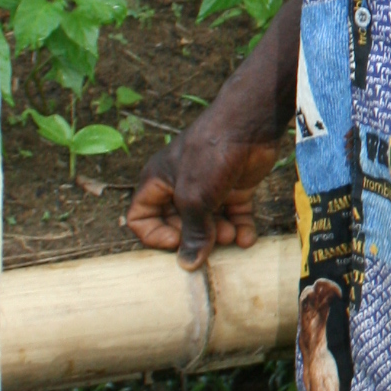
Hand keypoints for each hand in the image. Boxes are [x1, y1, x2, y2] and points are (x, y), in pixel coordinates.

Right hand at [127, 120, 279, 270]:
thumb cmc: (210, 155)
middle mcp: (180, 188)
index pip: (141, 218)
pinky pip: (233, 218)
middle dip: (195, 238)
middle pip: (177, 226)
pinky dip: (240, 229)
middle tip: (211, 240)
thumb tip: (188, 264)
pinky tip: (247, 238)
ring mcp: (208, 189)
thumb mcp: (194, 197)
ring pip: (208, 225)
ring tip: (232, 234)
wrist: (249, 126)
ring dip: (220, 236)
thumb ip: (192, 232)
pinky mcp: (233, 190)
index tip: (177, 240)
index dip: (155, 235)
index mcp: (158, 183)